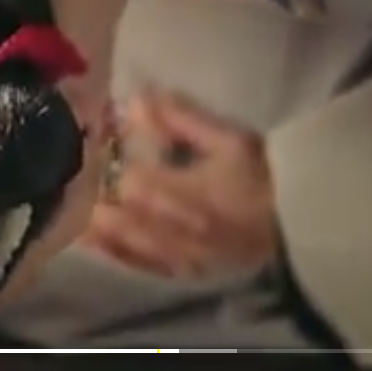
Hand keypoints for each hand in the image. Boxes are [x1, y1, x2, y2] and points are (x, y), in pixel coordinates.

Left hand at [81, 91, 277, 278]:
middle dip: (93, 193)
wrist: (302, 227)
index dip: (106, 160)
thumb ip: (181, 120)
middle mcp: (177, 229)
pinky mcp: (182, 271)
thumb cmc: (265, 177)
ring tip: (70, 205)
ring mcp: (178, 255)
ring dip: (94, 224)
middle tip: (71, 173)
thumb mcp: (230, 138)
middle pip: (120, 214)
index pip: (131, 180)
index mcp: (188, 193)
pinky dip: (111, 252)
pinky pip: (139, 267)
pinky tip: (90, 240)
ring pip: (123, 242)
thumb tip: (136, 99)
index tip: (89, 141)